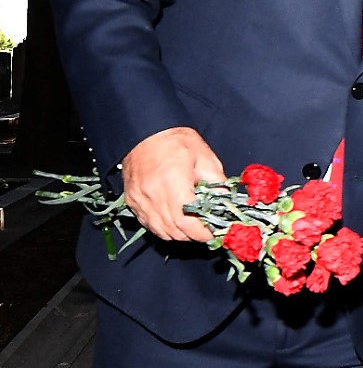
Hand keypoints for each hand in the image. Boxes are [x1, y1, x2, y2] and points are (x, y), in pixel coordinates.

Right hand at [121, 126, 225, 241]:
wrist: (146, 132)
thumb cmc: (176, 141)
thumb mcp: (205, 158)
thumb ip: (217, 184)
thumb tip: (226, 203)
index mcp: (173, 184)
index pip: (188, 223)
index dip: (203, 233)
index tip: (214, 232)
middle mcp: (153, 196)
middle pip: (175, 231)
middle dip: (193, 235)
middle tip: (207, 229)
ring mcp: (139, 200)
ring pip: (161, 231)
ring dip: (179, 233)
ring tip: (192, 226)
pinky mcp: (131, 201)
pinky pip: (149, 224)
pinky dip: (164, 227)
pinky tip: (175, 220)